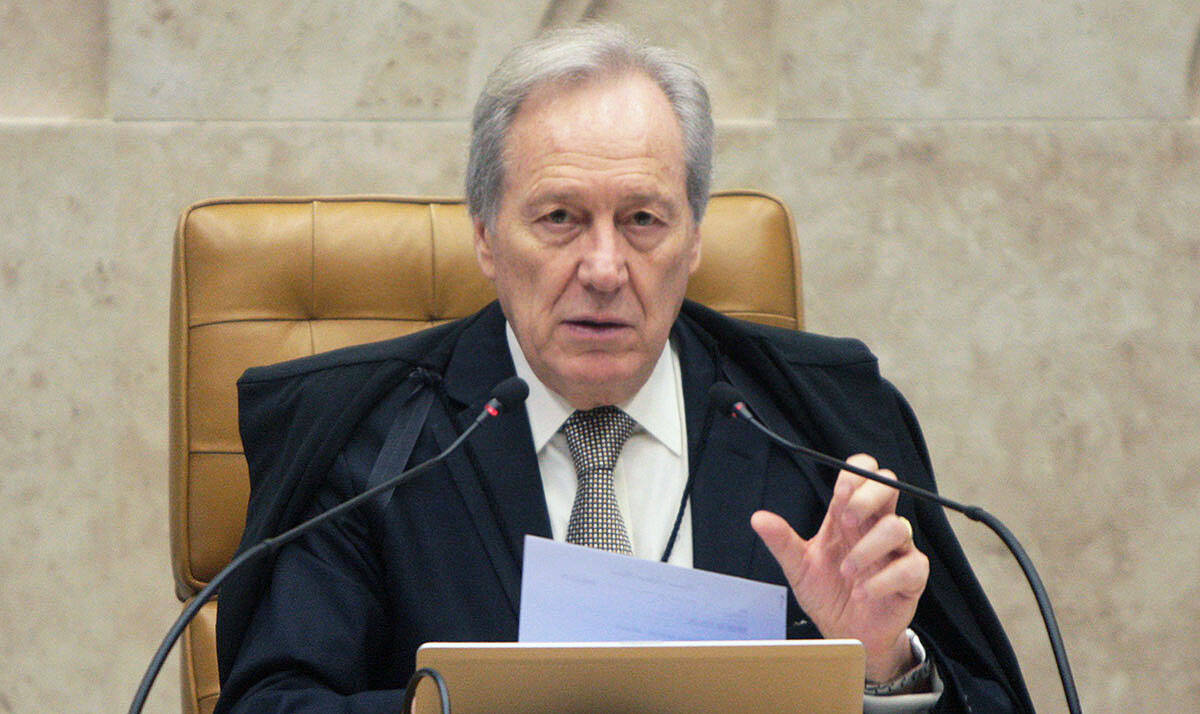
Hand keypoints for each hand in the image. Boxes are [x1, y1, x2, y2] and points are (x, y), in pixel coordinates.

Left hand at [751, 454, 928, 681]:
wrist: (844, 633)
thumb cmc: (828, 593)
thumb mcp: (799, 566)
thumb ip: (782, 541)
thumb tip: (759, 518)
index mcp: (848, 516)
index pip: (863, 474)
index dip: (855, 475)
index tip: (840, 494)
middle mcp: (875, 527)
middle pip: (889, 486)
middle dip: (868, 498)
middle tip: (847, 521)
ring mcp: (896, 550)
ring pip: (898, 527)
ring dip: (868, 548)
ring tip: (846, 571)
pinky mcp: (911, 578)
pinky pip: (910, 567)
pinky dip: (882, 580)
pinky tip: (862, 592)